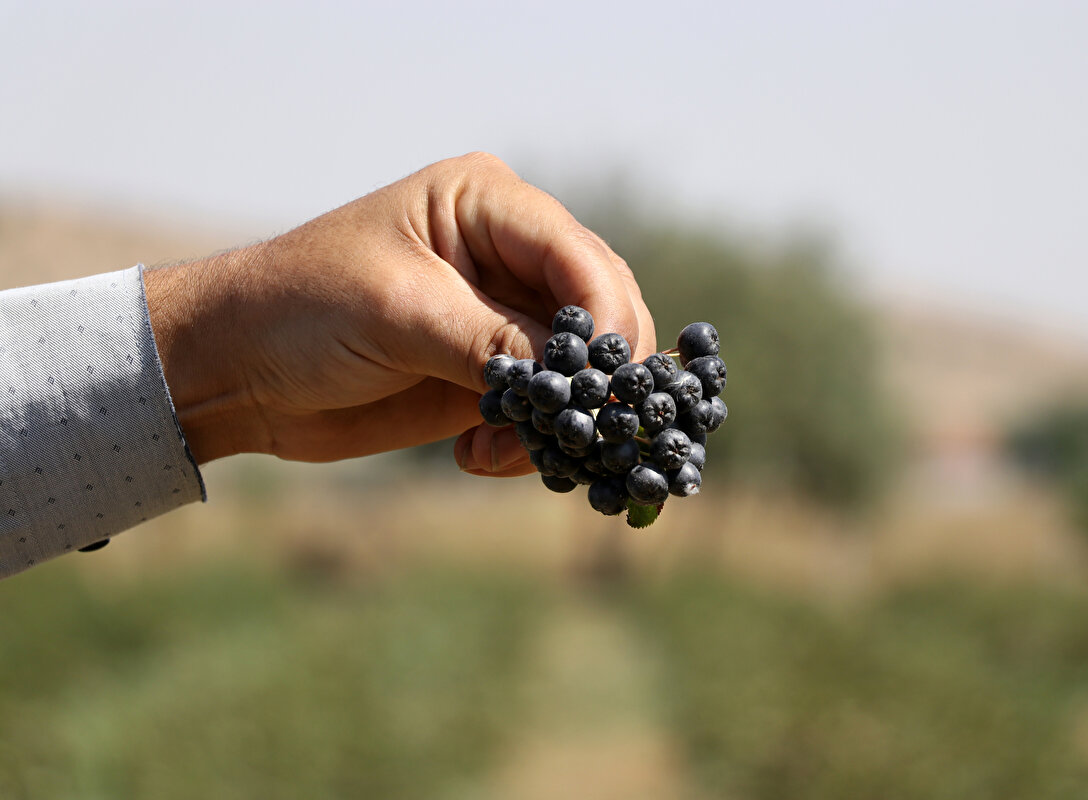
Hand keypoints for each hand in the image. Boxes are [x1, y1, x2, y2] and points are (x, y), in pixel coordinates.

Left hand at [144, 152, 655, 475]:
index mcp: (487, 205)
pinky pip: (544, 411)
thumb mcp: (399, 313)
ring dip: (560, 418)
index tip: (607, 379)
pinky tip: (476, 456)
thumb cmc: (300, 310)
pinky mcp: (489, 374)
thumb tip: (576, 380)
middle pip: (598, 312)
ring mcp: (502, 317)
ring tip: (506, 450)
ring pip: (579, 371)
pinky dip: (531, 442)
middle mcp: (507, 255)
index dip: (605, 316)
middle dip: (591, 376)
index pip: (578, 256)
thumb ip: (492, 343)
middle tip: (574, 428)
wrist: (236, 371)